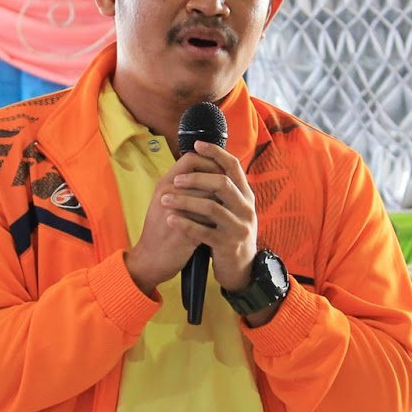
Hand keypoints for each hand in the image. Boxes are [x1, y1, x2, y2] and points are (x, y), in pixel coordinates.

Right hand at [124, 148, 213, 295]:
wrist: (149, 259)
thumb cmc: (161, 229)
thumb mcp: (166, 201)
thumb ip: (183, 186)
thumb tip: (210, 173)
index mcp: (164, 184)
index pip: (191, 159)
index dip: (209, 162)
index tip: (219, 171)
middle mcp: (167, 194)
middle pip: (205, 177)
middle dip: (220, 186)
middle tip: (228, 193)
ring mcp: (175, 212)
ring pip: (210, 198)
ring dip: (221, 204)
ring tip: (226, 209)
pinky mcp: (184, 231)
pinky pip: (208, 221)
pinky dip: (217, 222)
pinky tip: (220, 225)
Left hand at [159, 141, 258, 293]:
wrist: (240, 267)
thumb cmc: (230, 232)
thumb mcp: (233, 208)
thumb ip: (223, 189)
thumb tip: (205, 161)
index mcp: (246, 195)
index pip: (233, 166)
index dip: (216, 153)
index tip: (197, 144)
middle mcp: (246, 208)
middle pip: (222, 183)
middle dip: (196, 178)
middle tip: (176, 180)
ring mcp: (238, 227)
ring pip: (211, 207)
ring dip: (185, 201)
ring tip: (165, 200)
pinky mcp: (227, 245)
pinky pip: (203, 232)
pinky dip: (184, 224)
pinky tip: (169, 219)